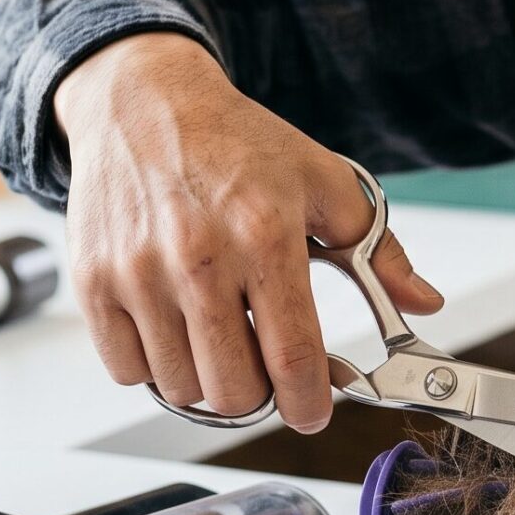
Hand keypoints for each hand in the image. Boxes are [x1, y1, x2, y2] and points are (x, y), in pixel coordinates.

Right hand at [52, 33, 443, 432]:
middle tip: (262, 360)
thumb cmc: (236, 143)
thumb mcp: (324, 183)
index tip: (313, 412)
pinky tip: (173, 324)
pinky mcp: (93, 282)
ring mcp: (139, 273)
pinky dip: (154, 364)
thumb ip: (378, 252)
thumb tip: (421, 302)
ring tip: (215, 331)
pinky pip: (127, 371)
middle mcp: (199, 258)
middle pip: (234, 390)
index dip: (309, 404)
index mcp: (265, 235)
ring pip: (181, 389)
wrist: (144, 102)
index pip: (294, 357)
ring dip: (205, 377)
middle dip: (259, 392)